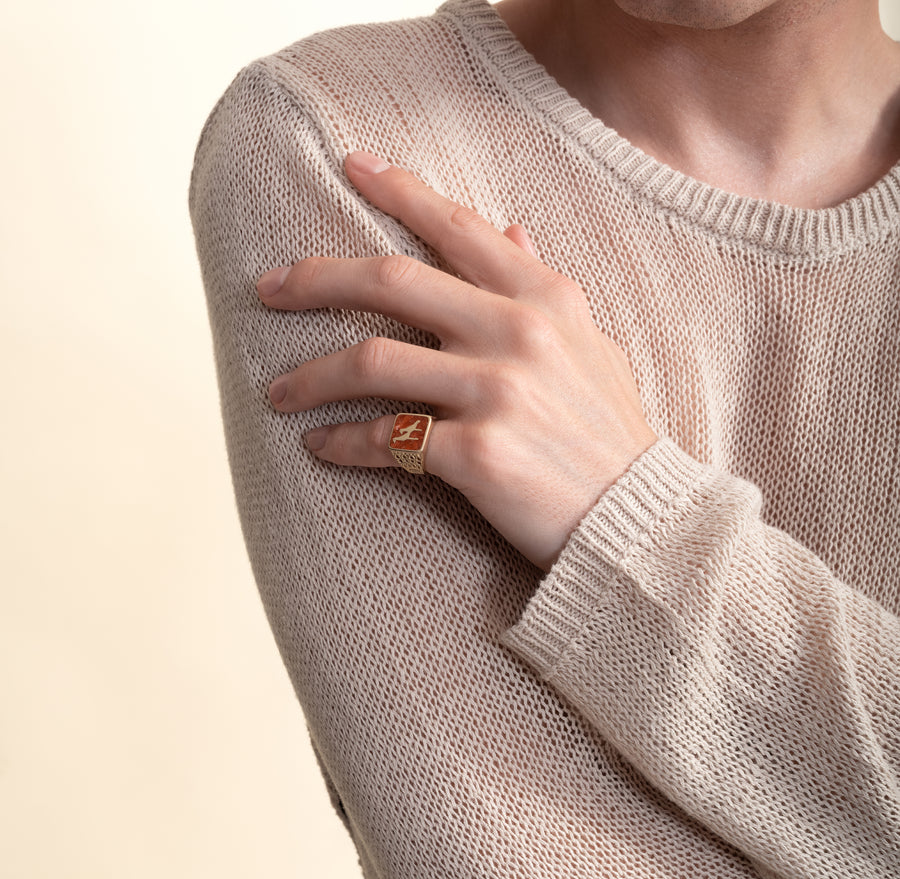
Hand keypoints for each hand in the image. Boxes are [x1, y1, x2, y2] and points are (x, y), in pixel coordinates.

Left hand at [257, 152, 655, 570]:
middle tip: (267, 289)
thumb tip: (511, 227)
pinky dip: (342, 444)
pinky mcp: (475, 454)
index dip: (400, 190)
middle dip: (315, 279)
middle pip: (390, 281)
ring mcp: (495, 391)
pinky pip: (385, 439)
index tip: (351, 164)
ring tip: (278, 393)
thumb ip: (545, 286)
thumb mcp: (593, 346)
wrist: (636, 520)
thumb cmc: (610, 434)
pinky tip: (321, 448)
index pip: (458, 229)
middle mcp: (517, 332)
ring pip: (370, 362)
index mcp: (545, 298)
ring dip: (311, 376)